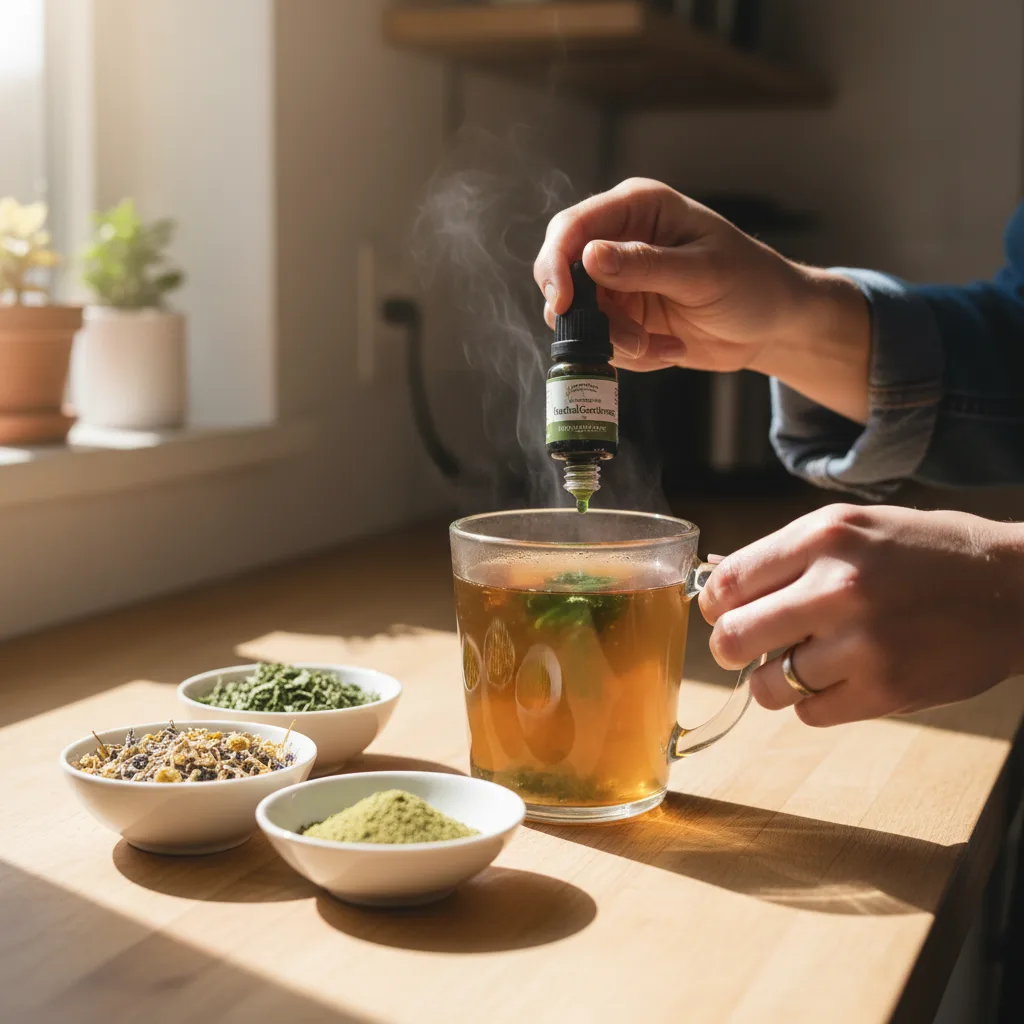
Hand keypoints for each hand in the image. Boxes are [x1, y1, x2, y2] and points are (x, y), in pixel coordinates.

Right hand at [534, 177, 870, 422]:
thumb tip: (588, 257)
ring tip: (658, 345)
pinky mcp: (621, 317)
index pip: (572, 226)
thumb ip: (645, 265)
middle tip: (625, 339)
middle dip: (586, 315)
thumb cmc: (751, 282)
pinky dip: (629, 355)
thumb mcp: (702, 272)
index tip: (564, 302)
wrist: (771, 324)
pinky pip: (600, 342)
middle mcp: (618, 241)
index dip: (557, 263)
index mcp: (637, 209)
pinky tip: (668, 349)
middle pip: (562, 274)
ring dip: (613, 341)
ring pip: (578, 317)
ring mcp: (617, 282)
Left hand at [697, 504, 1023, 726]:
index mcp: (824, 537)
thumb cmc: (924, 553)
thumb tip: (716, 583)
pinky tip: (837, 678)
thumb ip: (786, 554)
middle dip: (729, 647)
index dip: (713, 604)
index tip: (721, 612)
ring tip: (798, 664)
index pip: (727, 582)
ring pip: (766, 687)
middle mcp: (838, 588)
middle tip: (745, 646)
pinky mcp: (886, 691)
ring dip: (772, 681)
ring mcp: (863, 644)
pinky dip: (812, 702)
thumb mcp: (853, 527)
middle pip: (732, 638)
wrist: (1014, 588)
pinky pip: (808, 714)